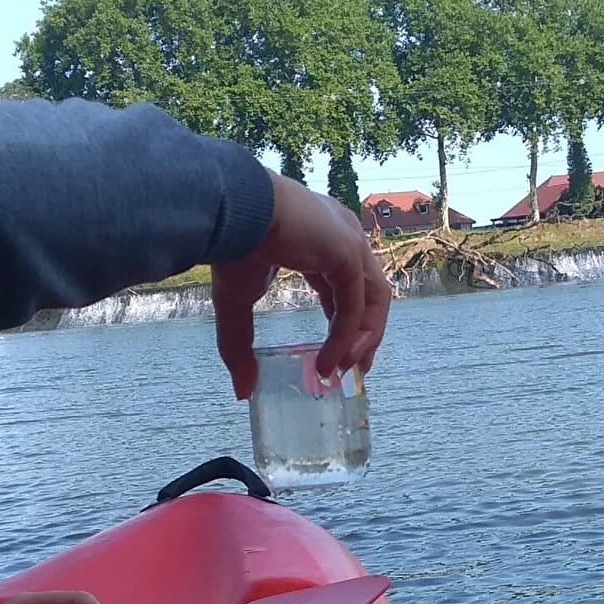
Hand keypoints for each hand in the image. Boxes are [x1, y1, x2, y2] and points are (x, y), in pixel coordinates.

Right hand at [212, 173, 389, 397]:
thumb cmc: (230, 244)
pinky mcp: (347, 252)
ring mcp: (349, 241)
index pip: (345, 283)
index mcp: (319, 237)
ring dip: (363, 339)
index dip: (345, 321)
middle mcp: (342, 235)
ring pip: (373, 298)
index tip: (339, 354)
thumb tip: (241, 392)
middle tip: (354, 369)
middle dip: (365, 333)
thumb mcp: (235, 303)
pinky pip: (355, 304)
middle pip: (369, 291)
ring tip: (346, 371)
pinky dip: (346, 337)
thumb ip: (241, 346)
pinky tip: (330, 361)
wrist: (231, 212)